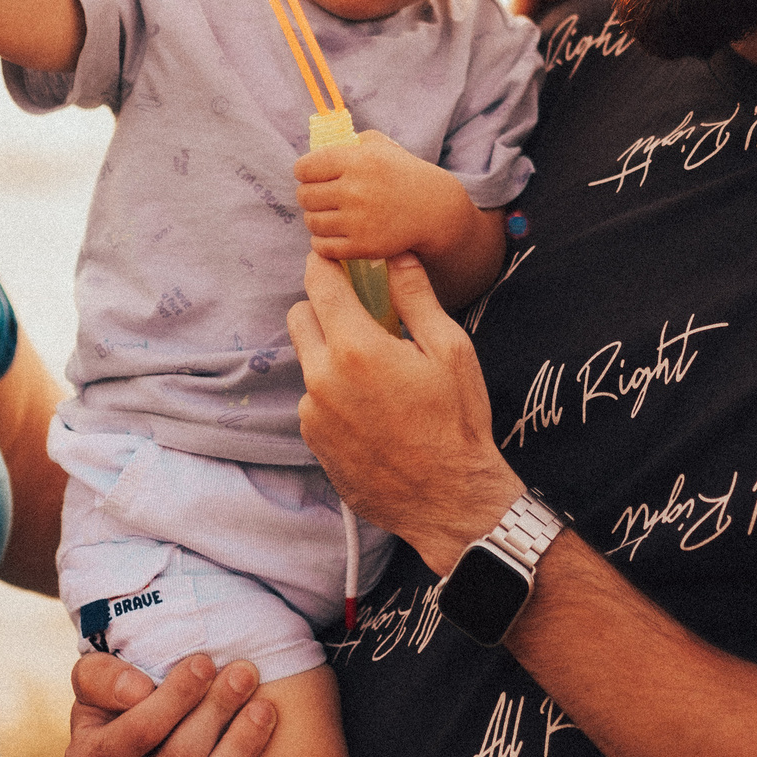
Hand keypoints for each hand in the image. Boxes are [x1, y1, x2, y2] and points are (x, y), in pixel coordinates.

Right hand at [63, 653, 275, 756]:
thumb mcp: (95, 681)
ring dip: (238, 747)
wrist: (141, 738)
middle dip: (215, 711)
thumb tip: (137, 691)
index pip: (140, 730)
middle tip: (245, 674)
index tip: (204, 662)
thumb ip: (103, 678)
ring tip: (262, 708)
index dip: (176, 696)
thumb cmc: (120, 699)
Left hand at [290, 252, 520, 574]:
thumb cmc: (457, 422)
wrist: (450, 500)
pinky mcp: (313, 440)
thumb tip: (397, 257)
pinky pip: (313, 400)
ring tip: (376, 376)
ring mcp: (313, 413)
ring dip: (330, 355)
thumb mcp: (451, 350)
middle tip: (361, 317)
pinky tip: (371, 410)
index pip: (319, 283)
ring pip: (307, 361)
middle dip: (324, 307)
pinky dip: (333, 394)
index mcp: (356, 348)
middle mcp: (323, 377)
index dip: (324, 263)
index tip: (335, 258)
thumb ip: (416, 297)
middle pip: (299, 316)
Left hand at [294, 131, 469, 264]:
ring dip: (316, 219)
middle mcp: (356, 190)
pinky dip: (321, 241)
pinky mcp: (363, 247)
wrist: (434, 209)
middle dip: (309, 195)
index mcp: (358, 161)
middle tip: (320, 196)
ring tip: (329, 215)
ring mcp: (358, 221)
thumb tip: (318, 151)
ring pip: (311, 222)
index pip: (305, 168)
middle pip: (304, 196)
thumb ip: (350, 143)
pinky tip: (333, 233)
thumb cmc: (403, 173)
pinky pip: (322, 247)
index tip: (309, 175)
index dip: (303, 171)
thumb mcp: (381, 146)